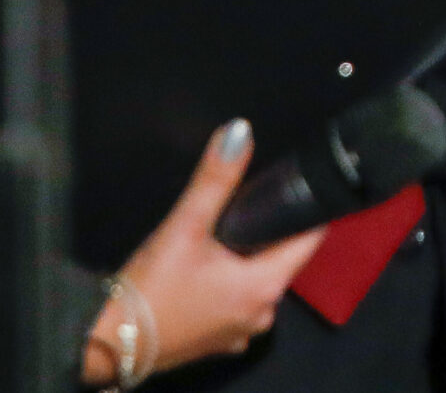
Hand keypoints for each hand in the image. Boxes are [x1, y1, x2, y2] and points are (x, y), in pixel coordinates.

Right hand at [84, 120, 324, 384]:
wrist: (104, 346)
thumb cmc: (150, 289)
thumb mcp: (184, 228)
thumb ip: (215, 179)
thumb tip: (240, 131)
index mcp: (267, 287)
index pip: (309, 239)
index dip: (306, 209)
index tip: (299, 185)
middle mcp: (263, 313)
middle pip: (282, 259)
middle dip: (269, 232)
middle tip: (249, 205)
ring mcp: (239, 331)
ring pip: (257, 281)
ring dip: (247, 258)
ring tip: (225, 233)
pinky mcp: (216, 339)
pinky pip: (236, 301)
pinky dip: (229, 283)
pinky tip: (208, 268)